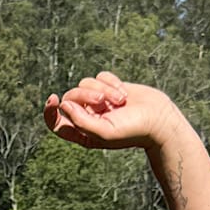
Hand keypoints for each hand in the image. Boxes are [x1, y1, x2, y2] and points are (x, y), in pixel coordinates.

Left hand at [43, 72, 185, 150]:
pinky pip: (100, 76)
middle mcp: (87, 117)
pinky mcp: (109, 87)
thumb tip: (63, 105)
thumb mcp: (105, 132)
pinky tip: (124, 94)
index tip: (54, 99)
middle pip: (71, 97)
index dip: (50, 112)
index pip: (56, 123)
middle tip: (103, 103)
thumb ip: (81, 122)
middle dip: (85, 95)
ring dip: (103, 89)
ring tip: (119, 101)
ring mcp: (98, 101)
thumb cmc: (132, 131)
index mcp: (82, 133)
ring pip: (85, 83)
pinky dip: (112, 82)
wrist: (159, 119)